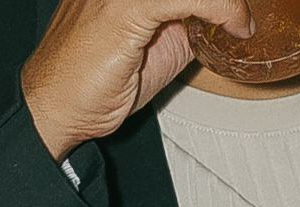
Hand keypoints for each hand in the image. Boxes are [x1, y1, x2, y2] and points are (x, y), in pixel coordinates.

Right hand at [21, 0, 251, 161]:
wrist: (56, 105)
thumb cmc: (94, 80)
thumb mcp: (155, 44)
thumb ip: (184, 24)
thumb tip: (220, 22)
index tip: (240, 11)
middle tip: (243, 13)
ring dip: (226, 0)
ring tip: (243, 19)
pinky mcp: (124, 7)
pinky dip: (220, 7)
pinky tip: (236, 25)